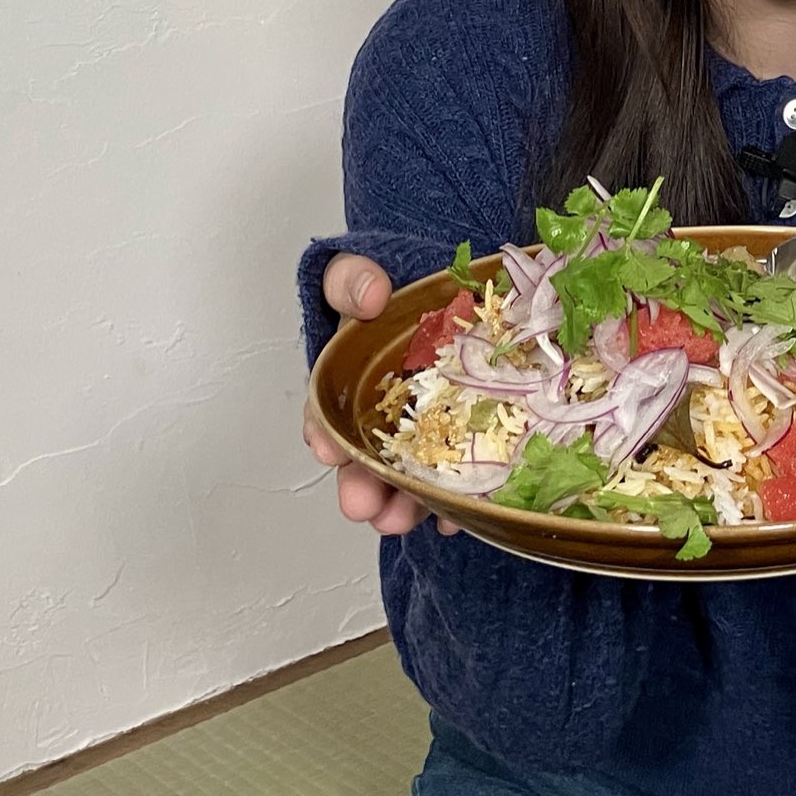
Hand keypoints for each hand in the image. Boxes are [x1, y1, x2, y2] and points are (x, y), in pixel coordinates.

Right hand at [303, 253, 459, 536]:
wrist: (460, 285)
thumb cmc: (404, 286)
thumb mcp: (365, 274)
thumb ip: (352, 279)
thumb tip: (369, 294)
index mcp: (353, 379)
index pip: (329, 411)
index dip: (324, 432)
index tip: (326, 450)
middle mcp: (388, 411)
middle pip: (369, 456)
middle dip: (362, 486)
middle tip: (362, 506)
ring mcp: (430, 428)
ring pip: (412, 474)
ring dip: (404, 503)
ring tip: (401, 521)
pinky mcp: (471, 437)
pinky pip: (463, 474)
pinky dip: (459, 499)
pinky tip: (457, 516)